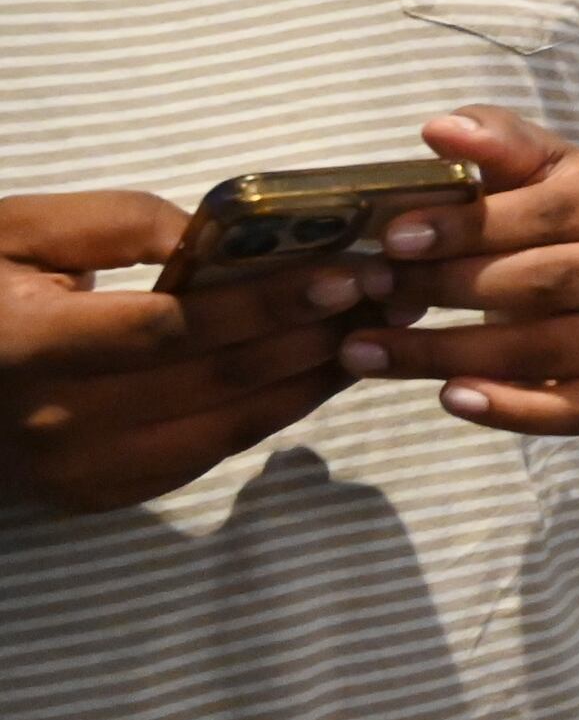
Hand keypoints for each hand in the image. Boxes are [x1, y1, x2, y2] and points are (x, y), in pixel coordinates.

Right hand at [1, 191, 392, 509]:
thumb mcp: (13, 231)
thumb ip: (115, 225)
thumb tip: (220, 236)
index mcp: (28, 348)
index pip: (174, 330)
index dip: (266, 303)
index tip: (348, 270)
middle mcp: (58, 425)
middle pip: (218, 382)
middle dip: (320, 333)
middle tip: (397, 290)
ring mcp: (80, 471)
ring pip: (228, 426)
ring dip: (316, 376)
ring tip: (381, 324)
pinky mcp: (98, 494)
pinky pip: (207, 451)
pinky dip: (273, 410)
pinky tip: (321, 368)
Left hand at [339, 108, 578, 434]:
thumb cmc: (577, 223)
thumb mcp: (548, 170)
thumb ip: (498, 144)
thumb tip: (440, 131)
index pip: (550, 213)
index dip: (470, 225)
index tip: (394, 237)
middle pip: (545, 283)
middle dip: (447, 288)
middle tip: (371, 289)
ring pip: (544, 351)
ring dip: (446, 354)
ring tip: (365, 351)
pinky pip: (569, 411)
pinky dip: (509, 410)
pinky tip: (449, 398)